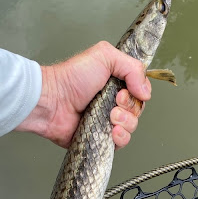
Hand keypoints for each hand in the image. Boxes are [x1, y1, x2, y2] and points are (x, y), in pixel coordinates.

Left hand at [16, 41, 151, 148]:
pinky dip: (120, 137)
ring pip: (132, 126)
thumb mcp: (104, 56)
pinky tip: (112, 131)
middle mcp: (113, 102)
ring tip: (109, 116)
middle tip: (114, 102)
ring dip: (125, 122)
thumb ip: (132, 67)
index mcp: (116, 84)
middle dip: (130, 107)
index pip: (140, 92)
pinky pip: (122, 142)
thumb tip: (146, 92)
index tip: (123, 91)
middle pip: (138, 110)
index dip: (138, 93)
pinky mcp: (101, 138)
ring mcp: (108, 121)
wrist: (52, 101)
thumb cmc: (71, 78)